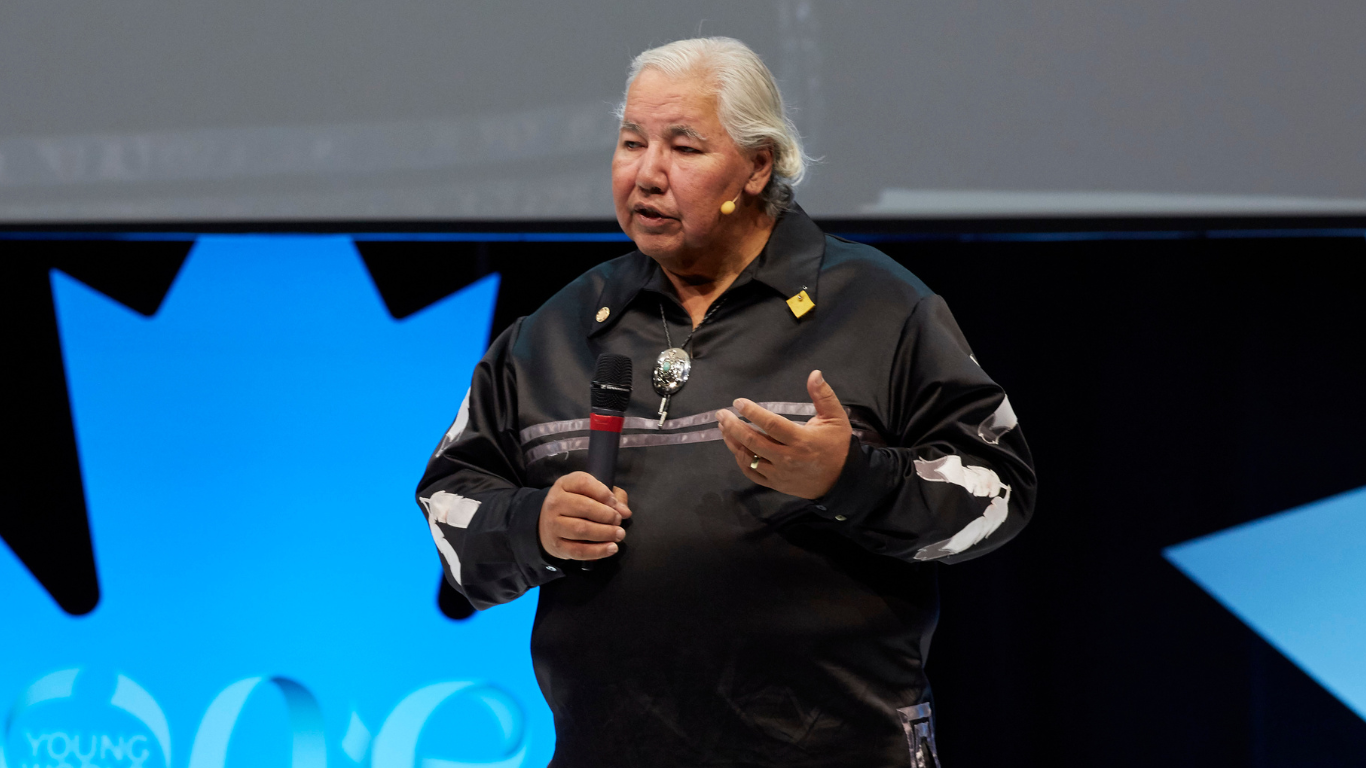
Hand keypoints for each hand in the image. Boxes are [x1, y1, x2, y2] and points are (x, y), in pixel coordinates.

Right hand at [539, 471, 630, 559]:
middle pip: (583, 507)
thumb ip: (613, 497)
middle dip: (606, 515)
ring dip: (604, 533)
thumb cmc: (576, 505)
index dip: (603, 492)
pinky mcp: (556, 545)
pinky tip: (611, 548)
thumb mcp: (591, 492)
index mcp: (565, 484)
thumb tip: (625, 511)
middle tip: (618, 521)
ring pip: (581, 529)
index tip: (614, 503)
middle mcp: (555, 502)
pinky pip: (578, 550)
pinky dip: (597, 551)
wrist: (548, 525)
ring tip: (619, 535)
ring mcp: (553, 524)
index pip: (583, 483)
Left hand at [716, 370, 852, 498]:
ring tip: (723, 428)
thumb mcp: (836, 418)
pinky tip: (735, 447)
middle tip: (721, 414)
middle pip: (753, 441)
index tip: (738, 402)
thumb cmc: (836, 445)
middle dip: (733, 426)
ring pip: (749, 457)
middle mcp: (787, 457)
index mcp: (801, 439)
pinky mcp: (776, 484)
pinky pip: (751, 472)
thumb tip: (814, 373)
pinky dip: (740, 460)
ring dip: (733, 442)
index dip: (752, 412)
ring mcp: (779, 473)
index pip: (770, 424)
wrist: (841, 480)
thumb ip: (823, 396)